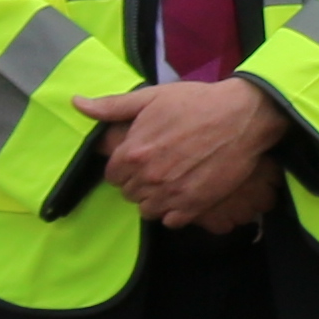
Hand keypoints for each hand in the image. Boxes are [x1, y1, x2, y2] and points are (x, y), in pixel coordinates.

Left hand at [79, 77, 288, 231]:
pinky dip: (173, 211)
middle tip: (158, 165)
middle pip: (128, 193)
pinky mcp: (193, 206)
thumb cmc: (196, 103)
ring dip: (154, 198)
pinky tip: (183, 193)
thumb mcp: (151, 97)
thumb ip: (112, 106)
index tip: (140, 157)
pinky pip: (170, 221)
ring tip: (170, 180)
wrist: (242, 117)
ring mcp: (171, 195)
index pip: (112, 175)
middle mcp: (148, 178)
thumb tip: (76, 103)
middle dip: (138, 181)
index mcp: (132, 153)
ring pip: (147, 209)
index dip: (124, 166)